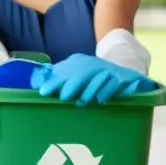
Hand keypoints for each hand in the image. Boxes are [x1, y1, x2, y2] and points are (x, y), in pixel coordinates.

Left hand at [31, 53, 156, 106]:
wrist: (127, 76)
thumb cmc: (94, 81)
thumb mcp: (76, 78)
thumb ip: (59, 80)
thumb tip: (37, 85)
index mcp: (80, 62)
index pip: (65, 69)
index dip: (54, 80)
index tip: (43, 92)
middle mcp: (94, 64)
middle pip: (81, 71)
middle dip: (70, 84)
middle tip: (62, 97)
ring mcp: (110, 69)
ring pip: (98, 76)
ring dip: (88, 89)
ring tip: (80, 102)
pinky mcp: (125, 77)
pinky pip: (115, 82)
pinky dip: (107, 91)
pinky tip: (99, 100)